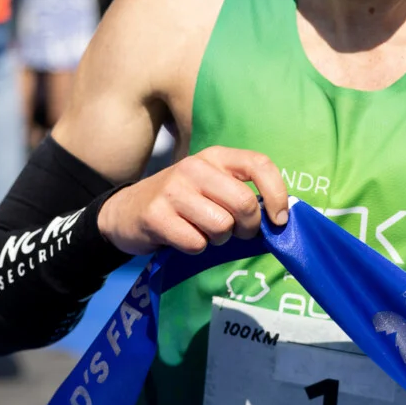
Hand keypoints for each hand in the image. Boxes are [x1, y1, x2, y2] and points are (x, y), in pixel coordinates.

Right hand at [98, 146, 288, 254]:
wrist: (126, 211)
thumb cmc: (181, 202)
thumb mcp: (211, 186)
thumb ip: (240, 194)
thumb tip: (279, 220)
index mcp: (215, 156)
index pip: (259, 165)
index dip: (277, 195)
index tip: (279, 220)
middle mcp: (195, 167)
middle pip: (245, 204)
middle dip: (248, 228)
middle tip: (237, 233)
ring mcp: (173, 190)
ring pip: (222, 227)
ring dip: (219, 240)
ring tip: (203, 232)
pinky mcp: (156, 216)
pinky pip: (196, 243)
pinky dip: (196, 248)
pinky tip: (182, 238)